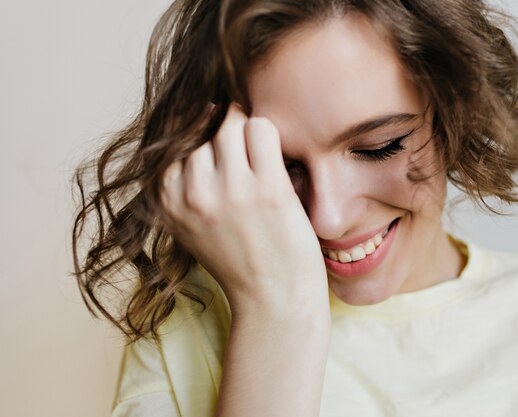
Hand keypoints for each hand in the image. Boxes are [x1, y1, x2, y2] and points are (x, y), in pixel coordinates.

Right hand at [159, 103, 328, 317]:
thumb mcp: (190, 226)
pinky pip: (261, 129)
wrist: (273, 300)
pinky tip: (275, 158)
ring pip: (231, 122)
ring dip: (246, 132)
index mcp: (168, 201)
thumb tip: (195, 125)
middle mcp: (194, 193)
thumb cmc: (238, 261)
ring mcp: (231, 190)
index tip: (217, 149)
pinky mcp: (268, 189)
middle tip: (243, 154)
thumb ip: (183, 186)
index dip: (197, 136)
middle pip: (202, 129)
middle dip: (223, 133)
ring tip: (259, 156)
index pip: (173, 139)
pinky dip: (268, 135)